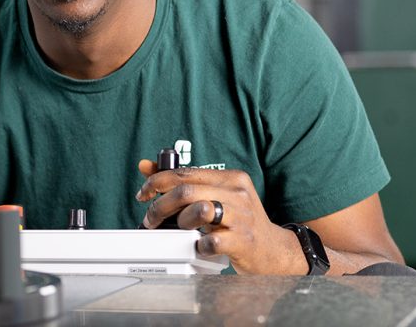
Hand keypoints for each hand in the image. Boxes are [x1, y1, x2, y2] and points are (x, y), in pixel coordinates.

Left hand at [135, 160, 302, 274]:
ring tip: (181, 230)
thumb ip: (184, 181)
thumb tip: (146, 165)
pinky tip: (201, 246)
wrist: (272, 250)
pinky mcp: (243, 241)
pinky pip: (211, 241)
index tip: (144, 194)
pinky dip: (199, 245)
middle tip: (151, 220)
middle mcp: (237, 193)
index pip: (184, 172)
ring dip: (181, 223)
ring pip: (199, 211)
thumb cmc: (238, 221)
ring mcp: (242, 217)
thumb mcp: (215, 195)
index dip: (156, 182)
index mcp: (230, 178)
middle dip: (160, 206)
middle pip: (186, 191)